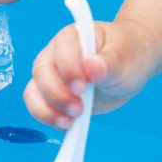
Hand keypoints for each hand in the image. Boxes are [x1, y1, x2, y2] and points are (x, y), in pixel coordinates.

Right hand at [23, 20, 159, 129]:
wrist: (126, 68)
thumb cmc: (125, 54)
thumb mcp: (123, 57)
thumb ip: (109, 62)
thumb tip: (92, 67)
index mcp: (74, 36)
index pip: (62, 49)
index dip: (68, 69)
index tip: (83, 88)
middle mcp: (56, 53)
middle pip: (41, 71)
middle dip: (57, 94)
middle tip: (79, 109)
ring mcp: (52, 74)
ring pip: (34, 90)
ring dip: (49, 110)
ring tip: (70, 122)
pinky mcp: (52, 94)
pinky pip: (38, 105)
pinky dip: (48, 118)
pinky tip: (67, 124)